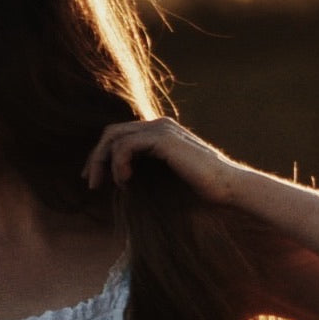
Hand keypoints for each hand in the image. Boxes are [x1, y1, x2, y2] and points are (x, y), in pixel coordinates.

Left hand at [82, 118, 242, 202]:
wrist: (227, 189)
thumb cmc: (201, 193)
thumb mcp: (164, 184)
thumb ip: (145, 177)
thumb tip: (122, 187)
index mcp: (159, 134)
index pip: (120, 136)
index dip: (101, 156)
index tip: (94, 180)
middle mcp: (158, 126)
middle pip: (112, 133)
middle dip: (96, 157)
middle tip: (90, 183)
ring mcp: (161, 129)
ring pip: (115, 137)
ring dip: (103, 162)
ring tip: (107, 185)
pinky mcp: (164, 139)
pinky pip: (127, 145)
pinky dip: (119, 163)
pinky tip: (125, 181)